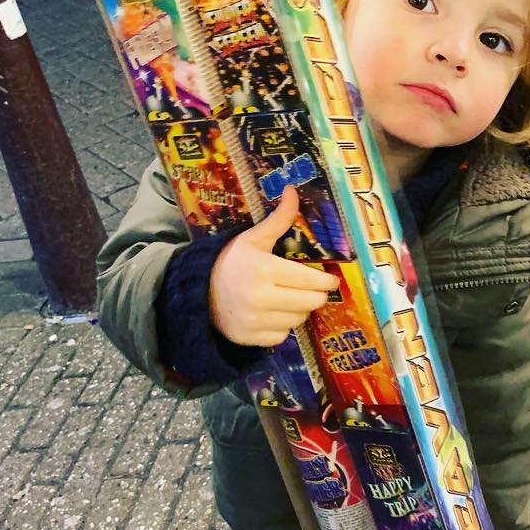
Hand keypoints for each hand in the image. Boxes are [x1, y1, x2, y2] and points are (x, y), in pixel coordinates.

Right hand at [209, 184, 339, 346]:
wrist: (198, 290)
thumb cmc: (231, 261)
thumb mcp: (253, 238)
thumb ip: (279, 218)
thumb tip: (292, 190)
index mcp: (264, 269)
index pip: (310, 280)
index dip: (325, 280)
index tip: (330, 279)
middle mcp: (260, 297)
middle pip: (310, 302)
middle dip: (316, 294)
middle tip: (313, 288)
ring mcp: (255, 321)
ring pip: (299, 320)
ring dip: (300, 310)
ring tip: (290, 298)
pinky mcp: (250, 338)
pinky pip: (283, 335)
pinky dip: (283, 326)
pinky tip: (273, 312)